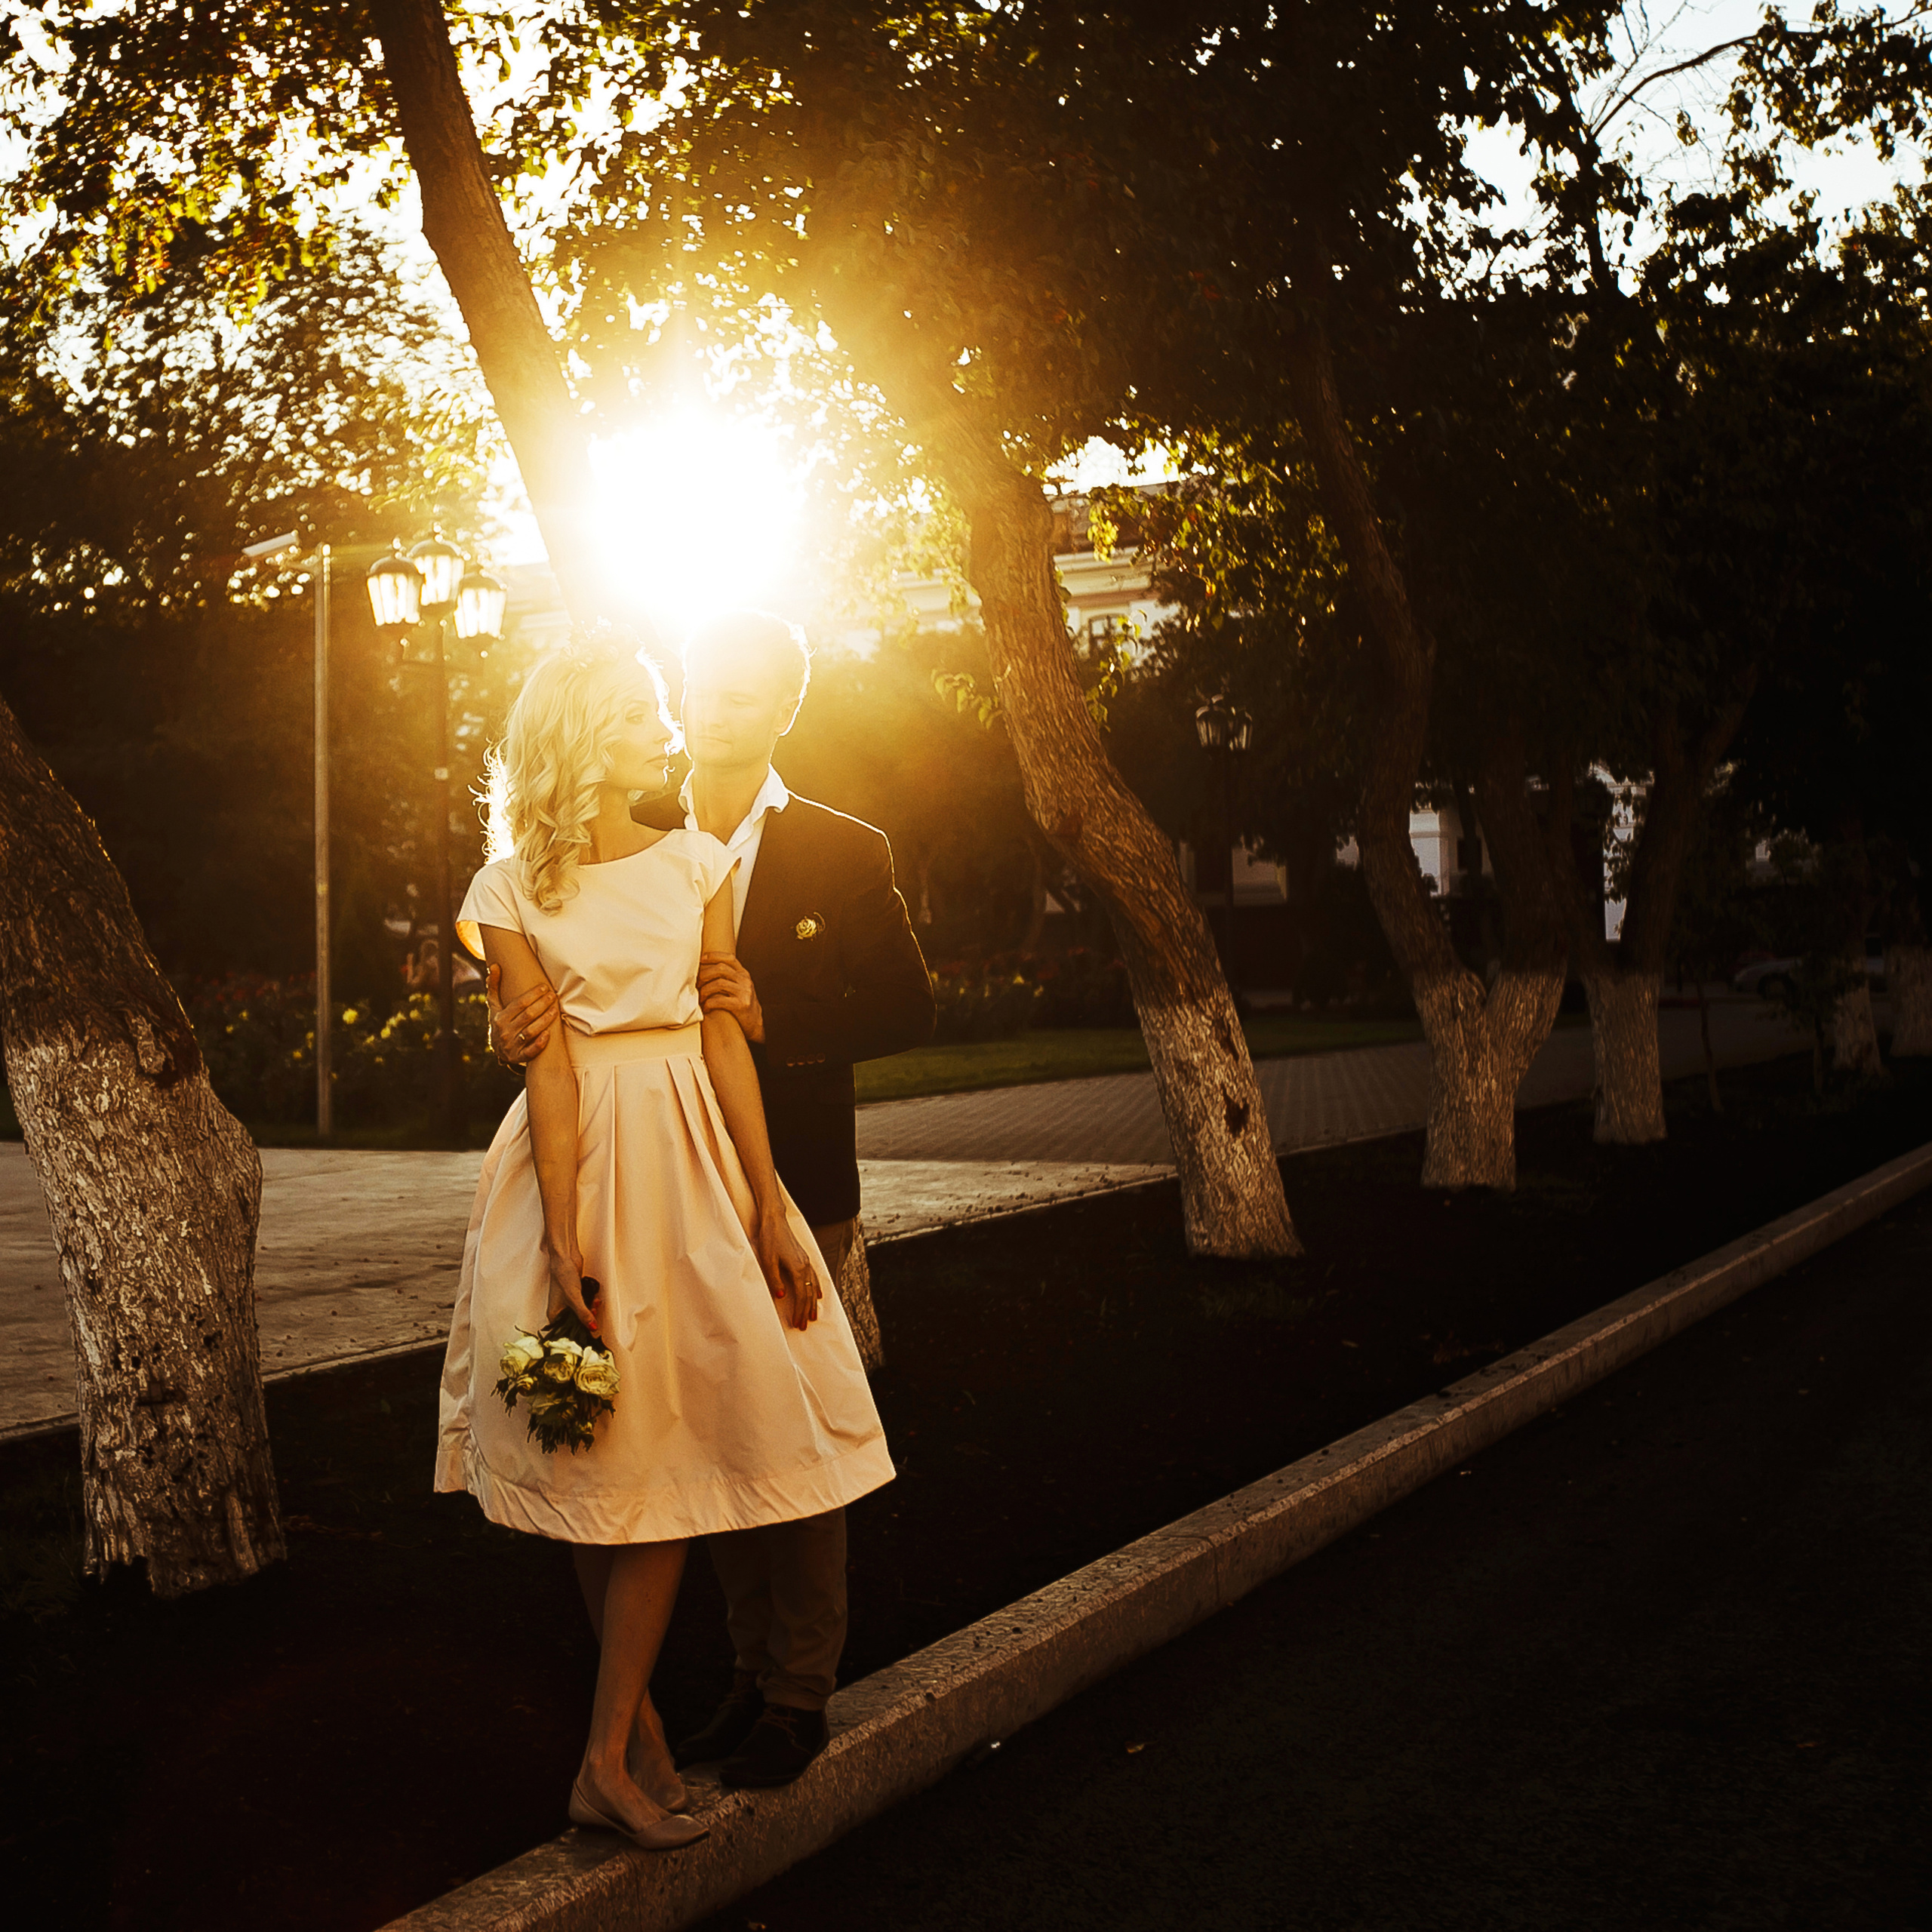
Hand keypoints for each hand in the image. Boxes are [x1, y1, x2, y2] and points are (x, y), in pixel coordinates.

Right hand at [488, 963, 558, 1067]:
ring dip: (545, 1021)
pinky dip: (539, 1043)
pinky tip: (549, 1034)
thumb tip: (494, 966)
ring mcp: (512, 1045)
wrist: (499, 1049)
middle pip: (527, 1016)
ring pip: (531, 1032)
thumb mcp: (495, 1006)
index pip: (518, 1004)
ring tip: (556, 1010)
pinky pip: (530, 1051)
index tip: (544, 987)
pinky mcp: (519, 1057)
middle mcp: (505, 1032)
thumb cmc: (500, 1022)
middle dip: (542, 1005)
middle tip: (553, 996)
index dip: (532, 995)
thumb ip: (494, 986)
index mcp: (500, 1018)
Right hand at [546, 1244, 598, 1334]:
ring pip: (581, 1312)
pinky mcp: (575, 1294)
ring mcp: (567, 1302)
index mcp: (554, 1314)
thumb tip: (592, 1327)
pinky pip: (584, 1303)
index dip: (577, 1332)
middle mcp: (560, 1309)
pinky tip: (596, 1298)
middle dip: (587, 1319)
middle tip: (594, 1314)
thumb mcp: (574, 1298)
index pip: (565, 1331)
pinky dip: (591, 1302)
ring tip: (596, 1304)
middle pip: (575, 1322)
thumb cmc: (563, 1275)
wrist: (565, 1257)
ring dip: (590, 1309)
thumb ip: (583, 1314)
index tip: (589, 1331)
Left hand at [698, 952, 764, 1042]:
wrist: (755, 1024)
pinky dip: (708, 1004)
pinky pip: (719, 1000)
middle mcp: (745, 980)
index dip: (714, 956)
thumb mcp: (738, 987)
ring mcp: (744, 992)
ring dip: (704, 991)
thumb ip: (728, 978)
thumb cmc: (741, 1005)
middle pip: (720, 969)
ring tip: (700, 999)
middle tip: (696, 984)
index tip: (701, 959)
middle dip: (704, 974)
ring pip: (718, 983)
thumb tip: (704, 971)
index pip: (729, 958)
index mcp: (743, 974)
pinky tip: (706, 1008)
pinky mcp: (741, 1005)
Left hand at [754, 1206, 820, 1330]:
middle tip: (804, 1326)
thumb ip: (775, 1280)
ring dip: (812, 1303)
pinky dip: (817, 1288)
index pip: (801, 1296)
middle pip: (809, 1294)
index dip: (800, 1311)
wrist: (775, 1221)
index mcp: (798, 1269)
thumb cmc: (769, 1240)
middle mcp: (805, 1267)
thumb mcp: (768, 1261)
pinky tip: (818, 1294)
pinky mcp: (803, 1258)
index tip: (798, 1324)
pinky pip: (814, 1277)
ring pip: (813, 1287)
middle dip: (807, 1311)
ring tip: (813, 1316)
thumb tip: (781, 1297)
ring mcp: (806, 1262)